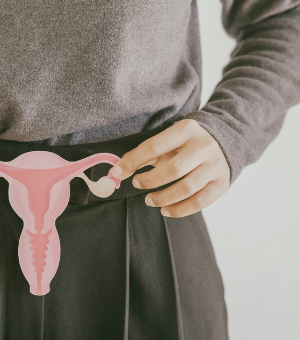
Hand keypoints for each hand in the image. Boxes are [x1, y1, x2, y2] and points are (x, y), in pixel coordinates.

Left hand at [109, 119, 230, 217]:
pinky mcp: (221, 184)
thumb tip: (117, 171)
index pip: (154, 146)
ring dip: (163, 198)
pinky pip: (199, 202)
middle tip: (136, 184)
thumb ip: (142, 154)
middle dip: (150, 181)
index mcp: (186, 130)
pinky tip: (166, 210)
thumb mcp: (166, 140)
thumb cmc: (185, 144)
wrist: (223, 142)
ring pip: (187, 188)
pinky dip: (180, 210)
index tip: (116, 173)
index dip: (133, 162)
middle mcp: (203, 147)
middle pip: (173, 169)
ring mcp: (215, 166)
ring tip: (149, 200)